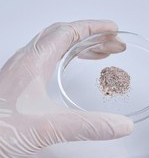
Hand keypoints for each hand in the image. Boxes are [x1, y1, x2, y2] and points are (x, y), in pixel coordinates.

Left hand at [0, 20, 133, 157]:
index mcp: (31, 64)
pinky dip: (66, 65)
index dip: (93, 28)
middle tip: (113, 46)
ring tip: (99, 57)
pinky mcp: (17, 94)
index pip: (67, 33)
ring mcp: (19, 79)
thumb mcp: (48, 128)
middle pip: (61, 38)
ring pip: (53, 51)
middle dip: (91, 38)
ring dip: (79, 50)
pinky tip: (71, 79)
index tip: (113, 30)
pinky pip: (46, 67)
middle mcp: (24, 67)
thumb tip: (121, 124)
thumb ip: (88, 126)